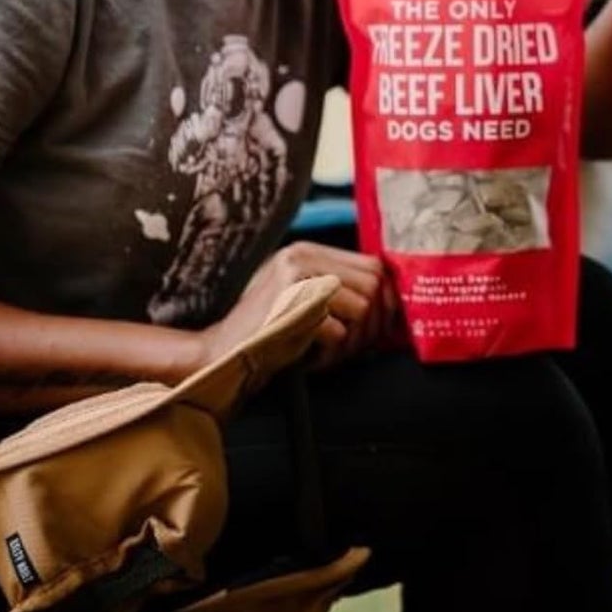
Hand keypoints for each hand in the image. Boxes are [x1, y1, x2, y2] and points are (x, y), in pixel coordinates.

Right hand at [195, 242, 401, 373]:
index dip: (386, 296)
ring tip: (329, 353)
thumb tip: (391, 301)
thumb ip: (339, 289)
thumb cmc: (268, 333)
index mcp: (308, 252)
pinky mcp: (290, 305)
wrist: (220, 355)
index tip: (383, 324)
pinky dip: (331, 354)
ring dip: (352, 342)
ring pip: (361, 308)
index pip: (372, 264)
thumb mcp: (303, 299)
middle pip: (373, 284)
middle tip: (354, 347)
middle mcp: (303, 257)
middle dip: (374, 323)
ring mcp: (295, 278)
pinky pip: (338, 332)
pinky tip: (312, 359)